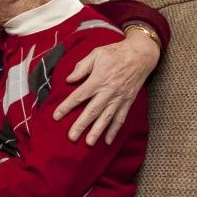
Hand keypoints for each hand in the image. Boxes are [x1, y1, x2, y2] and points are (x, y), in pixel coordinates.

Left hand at [52, 29, 160, 144]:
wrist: (141, 55)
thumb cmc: (115, 53)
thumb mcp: (96, 54)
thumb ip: (82, 67)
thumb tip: (69, 79)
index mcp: (98, 79)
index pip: (79, 96)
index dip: (67, 106)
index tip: (56, 116)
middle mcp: (108, 91)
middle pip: (92, 111)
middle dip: (81, 125)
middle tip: (71, 137)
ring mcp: (119, 98)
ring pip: (106, 118)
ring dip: (97, 131)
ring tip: (89, 143)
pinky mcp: (128, 102)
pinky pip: (120, 118)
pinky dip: (114, 130)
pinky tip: (108, 141)